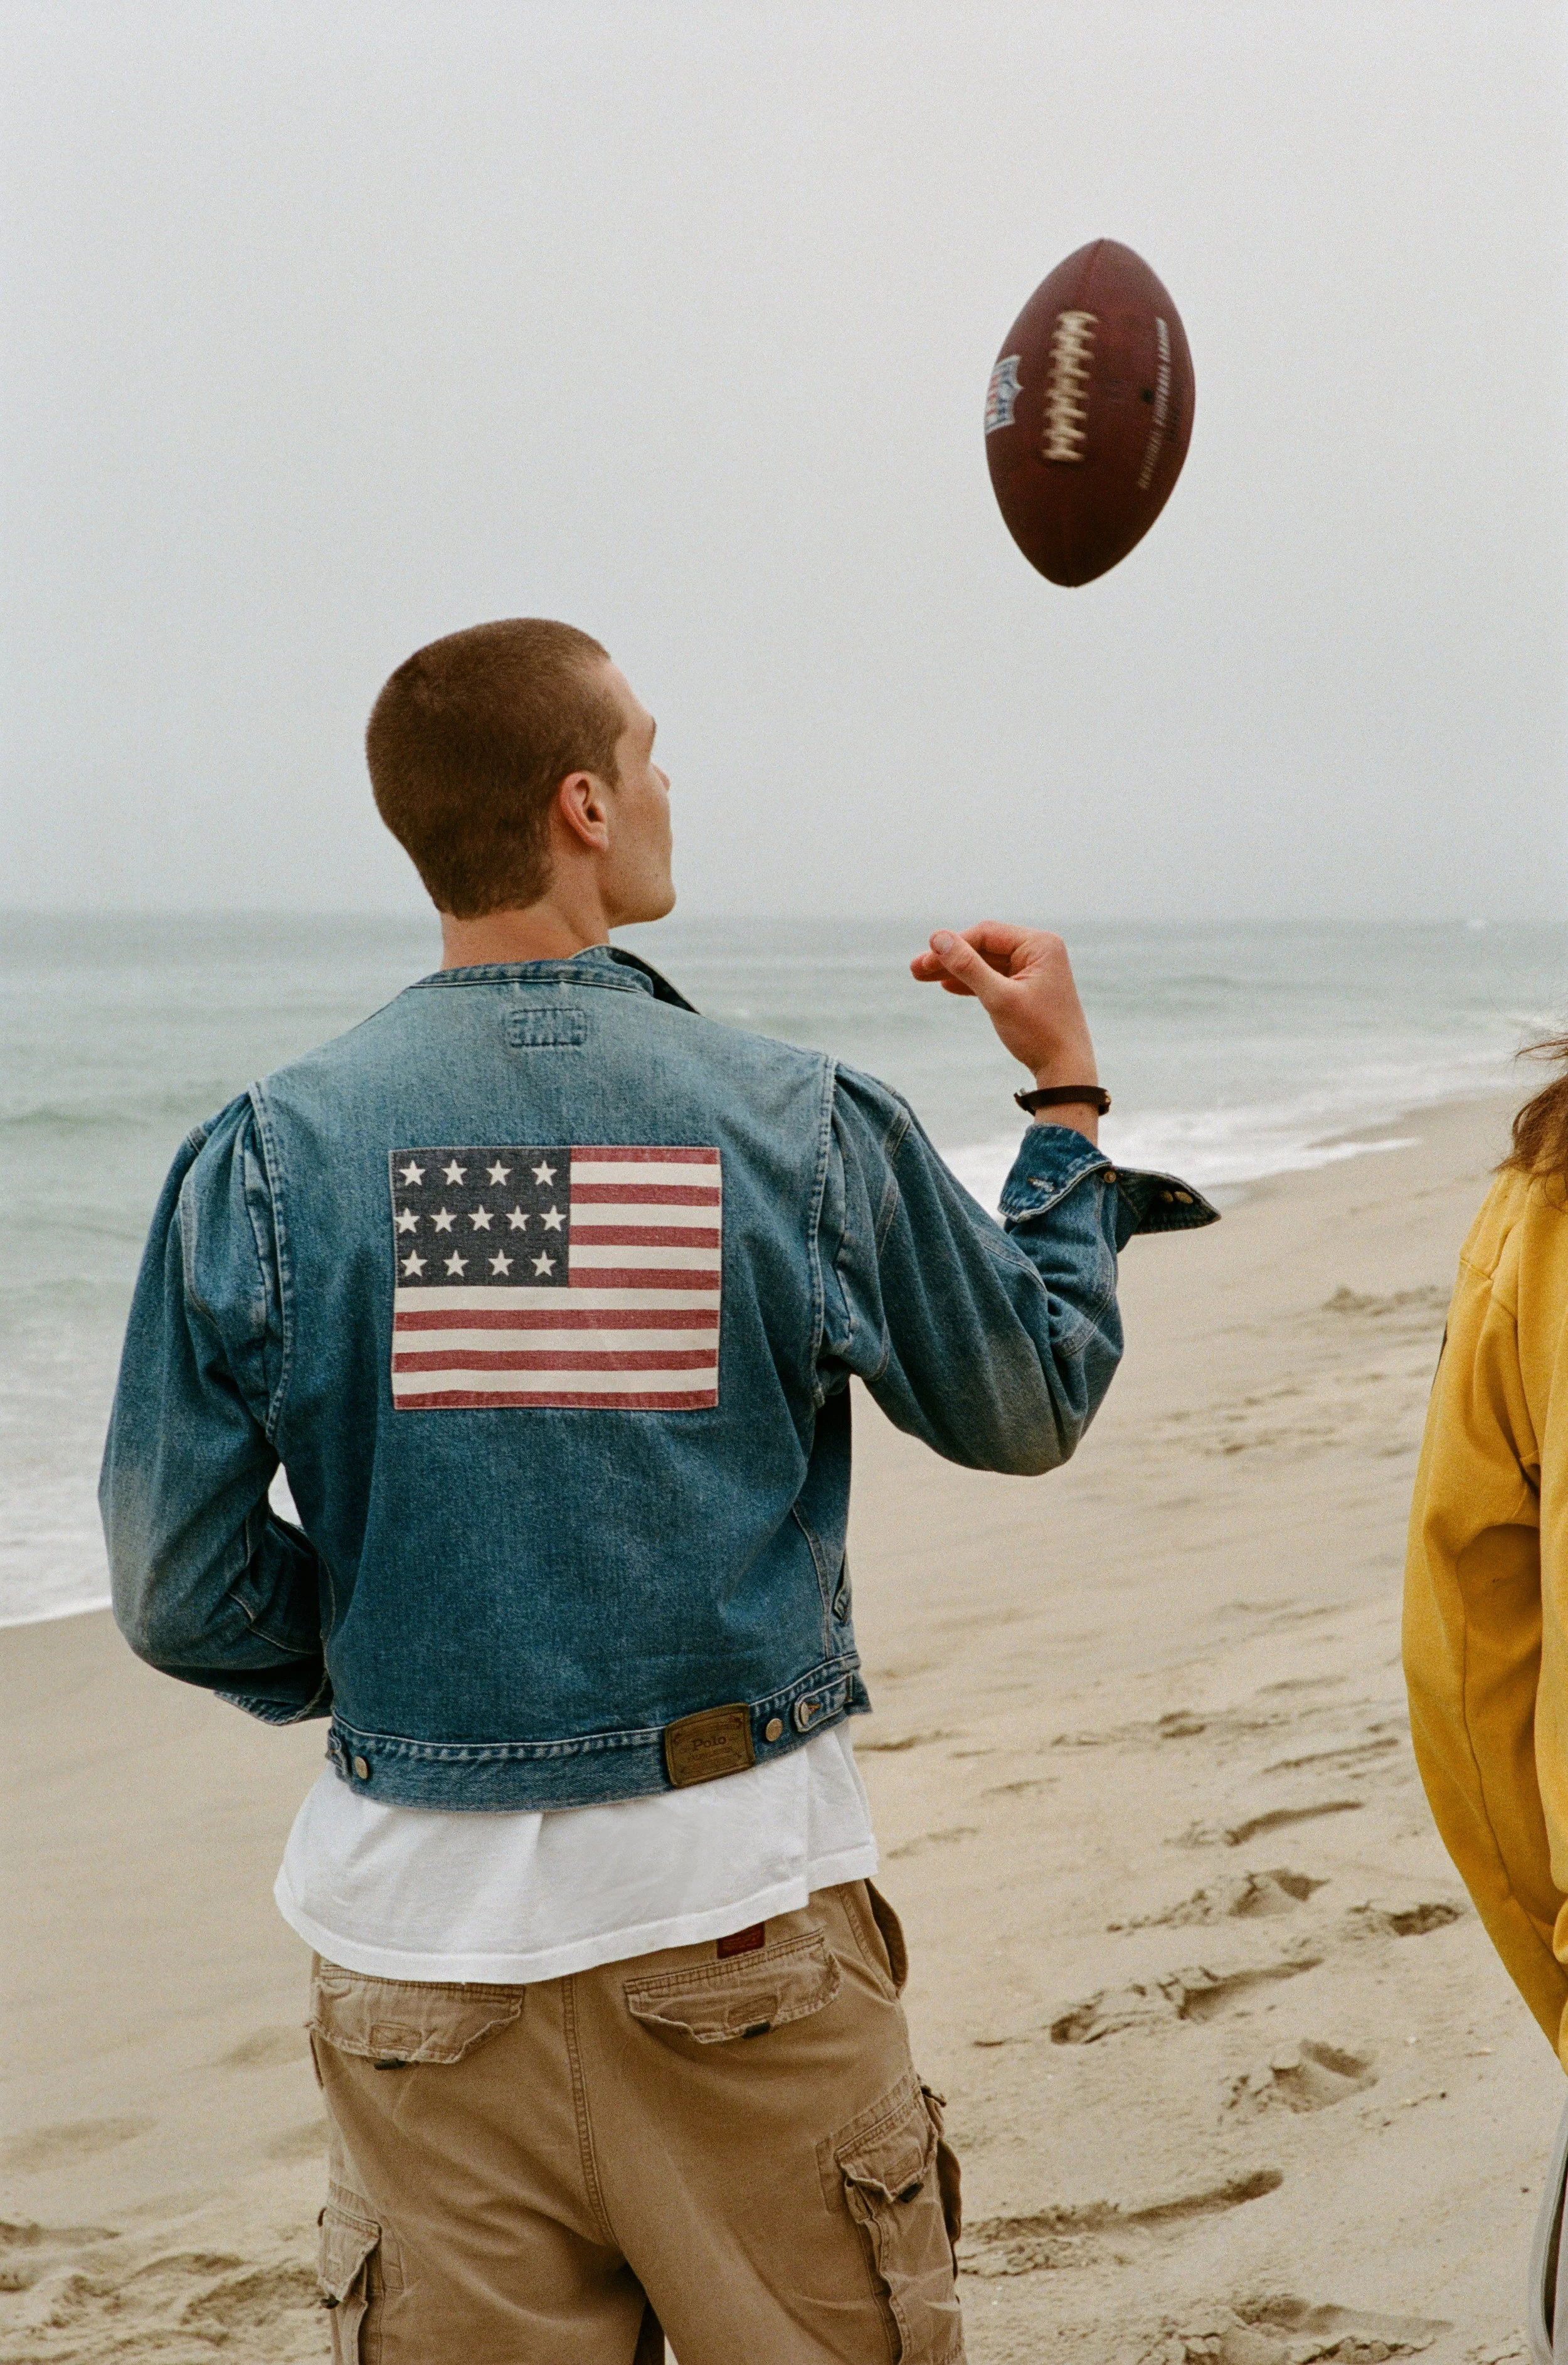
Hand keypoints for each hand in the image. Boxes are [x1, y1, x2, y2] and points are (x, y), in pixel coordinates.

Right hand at [911, 923, 1099, 1134]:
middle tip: (914, 970)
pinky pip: (996, 978)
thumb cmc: (1038, 1033)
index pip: (986, 934)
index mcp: (1040, 944)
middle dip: (950, 959)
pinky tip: (948, 986)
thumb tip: (938, 938)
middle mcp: (1040, 951)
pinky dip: (973, 983)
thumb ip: (968, 966)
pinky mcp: (1030, 987)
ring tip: (921, 977)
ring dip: (957, 971)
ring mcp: (1036, 969)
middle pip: (984, 947)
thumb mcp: (998, 998)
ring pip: (987, 963)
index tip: (924, 960)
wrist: (1066, 1069)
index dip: (953, 945)